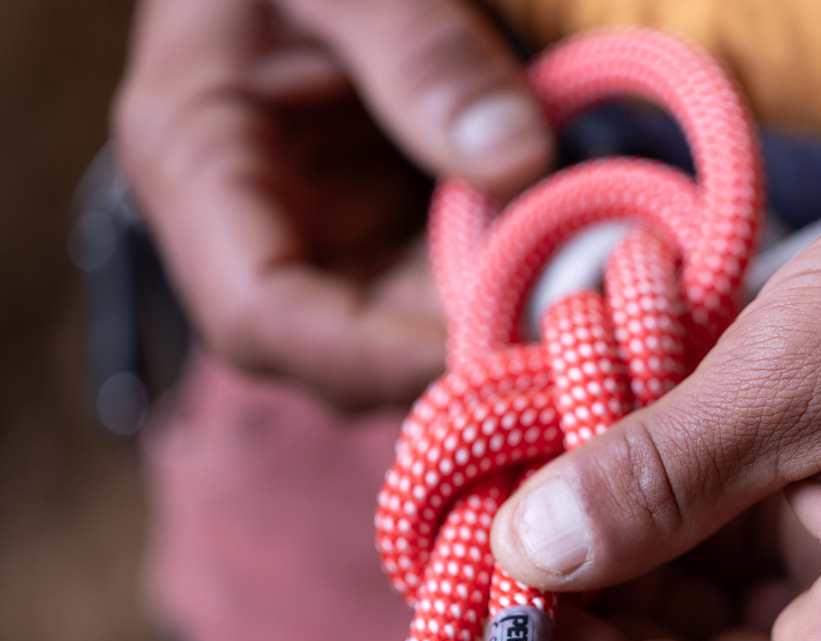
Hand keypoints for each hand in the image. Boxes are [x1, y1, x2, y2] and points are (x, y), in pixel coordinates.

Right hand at [114, 0, 552, 406]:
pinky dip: (500, 294)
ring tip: (578, 300)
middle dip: (450, 358)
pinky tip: (566, 270)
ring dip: (487, 335)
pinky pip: (434, 296)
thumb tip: (519, 162)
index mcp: (196, 161)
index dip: (373, 356)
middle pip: (339, 354)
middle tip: (567, 333)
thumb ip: (424, 57)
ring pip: (396, 341)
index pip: (260, 316)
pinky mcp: (373, 238)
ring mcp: (316, 241)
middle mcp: (249, 229)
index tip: (490, 352)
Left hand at [490, 116, 820, 640]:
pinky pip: (737, 558)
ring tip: (556, 465)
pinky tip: (620, 444)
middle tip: (510, 517)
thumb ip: (658, 477)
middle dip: (595, 610)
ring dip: (623, 550)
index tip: (510, 601)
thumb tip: (531, 551)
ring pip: (706, 620)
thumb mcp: (798, 377)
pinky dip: (668, 511)